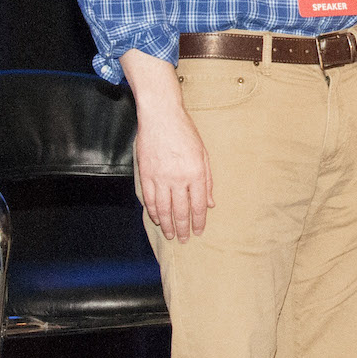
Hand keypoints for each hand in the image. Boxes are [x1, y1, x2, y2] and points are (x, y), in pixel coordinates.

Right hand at [121, 49, 213, 240]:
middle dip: (183, 228)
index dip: (199, 221)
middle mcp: (178, 179)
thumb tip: (211, 203)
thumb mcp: (204, 154)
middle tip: (184, 240)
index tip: (199, 232)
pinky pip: (148, 199)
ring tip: (171, 235)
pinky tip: (157, 219)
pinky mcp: (145, 174)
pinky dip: (153, 212)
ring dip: (167, 224)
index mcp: (196, 173)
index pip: (198, 205)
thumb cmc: (186, 133)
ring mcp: (159, 178)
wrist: (161, 117)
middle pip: (180, 211)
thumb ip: (207, 181)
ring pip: (163, 209)